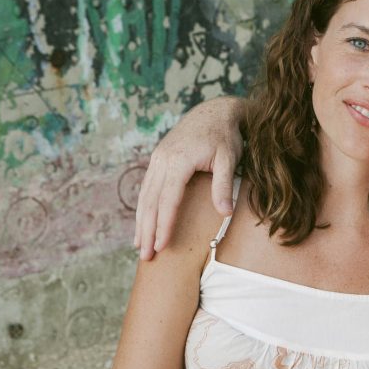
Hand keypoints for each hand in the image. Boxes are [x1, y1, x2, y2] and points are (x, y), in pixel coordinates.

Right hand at [134, 97, 245, 259]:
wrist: (214, 112)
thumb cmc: (225, 136)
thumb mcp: (229, 159)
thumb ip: (223, 186)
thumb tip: (225, 214)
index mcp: (178, 161)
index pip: (169, 200)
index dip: (164, 225)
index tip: (161, 247)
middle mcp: (162, 160)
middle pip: (151, 201)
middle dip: (147, 230)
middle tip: (146, 257)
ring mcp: (157, 159)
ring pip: (144, 195)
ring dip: (141, 222)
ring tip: (139, 246)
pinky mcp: (158, 160)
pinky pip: (147, 188)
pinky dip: (143, 208)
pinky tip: (142, 224)